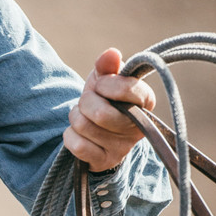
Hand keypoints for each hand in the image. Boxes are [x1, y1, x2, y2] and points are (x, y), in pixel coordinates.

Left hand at [63, 48, 155, 171]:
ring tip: (83, 117)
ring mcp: (122, 147)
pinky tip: (79, 134)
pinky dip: (70, 136)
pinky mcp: (104, 162)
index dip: (105, 84)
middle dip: (85, 103)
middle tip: (88, 103)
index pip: (126, 89)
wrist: (97, 133)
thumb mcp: (104, 79)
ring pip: (84, 126)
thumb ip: (107, 65)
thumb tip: (111, 53)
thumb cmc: (104, 100)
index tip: (100, 84)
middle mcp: (138, 127)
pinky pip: (76, 145)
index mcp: (145, 101)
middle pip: (100, 113)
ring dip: (75, 117)